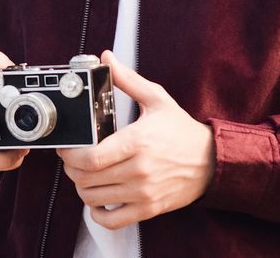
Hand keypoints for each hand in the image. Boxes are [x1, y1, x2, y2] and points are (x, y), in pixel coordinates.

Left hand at [57, 50, 215, 228]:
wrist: (212, 161)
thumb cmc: (181, 130)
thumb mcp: (157, 98)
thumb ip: (127, 79)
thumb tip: (106, 59)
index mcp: (137, 142)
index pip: (91, 157)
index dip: (70, 154)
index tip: (67, 147)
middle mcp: (139, 170)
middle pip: (87, 178)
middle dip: (71, 169)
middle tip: (73, 159)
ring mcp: (143, 193)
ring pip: (94, 199)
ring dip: (81, 188)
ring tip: (85, 175)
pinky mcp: (148, 209)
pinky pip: (112, 220)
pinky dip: (98, 213)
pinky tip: (98, 198)